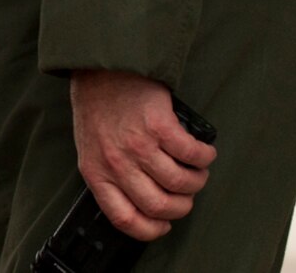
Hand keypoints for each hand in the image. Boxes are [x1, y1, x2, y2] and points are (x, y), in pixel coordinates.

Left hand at [69, 70, 214, 240]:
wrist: (100, 65)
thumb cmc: (98, 105)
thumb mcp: (91, 146)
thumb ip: (110, 174)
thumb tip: (143, 202)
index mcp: (96, 172)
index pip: (124, 218)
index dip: (151, 229)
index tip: (165, 225)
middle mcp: (116, 162)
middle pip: (159, 206)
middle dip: (182, 206)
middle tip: (186, 193)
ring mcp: (138, 144)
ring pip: (180, 183)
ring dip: (197, 180)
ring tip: (196, 168)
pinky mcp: (159, 125)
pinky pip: (193, 154)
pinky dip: (204, 156)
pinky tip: (202, 150)